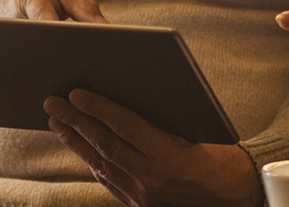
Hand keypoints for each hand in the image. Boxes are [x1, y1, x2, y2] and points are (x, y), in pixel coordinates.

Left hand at [45, 90, 261, 206]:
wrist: (235, 196)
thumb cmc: (222, 157)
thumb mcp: (197, 133)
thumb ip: (163, 121)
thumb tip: (126, 98)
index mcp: (169, 155)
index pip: (124, 126)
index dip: (98, 108)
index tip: (76, 93)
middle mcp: (151, 177)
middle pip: (105, 144)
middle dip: (75, 121)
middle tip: (52, 102)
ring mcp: (143, 194)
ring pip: (100, 163)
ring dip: (76, 140)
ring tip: (57, 121)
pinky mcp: (140, 204)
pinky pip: (109, 180)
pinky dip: (92, 160)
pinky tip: (81, 146)